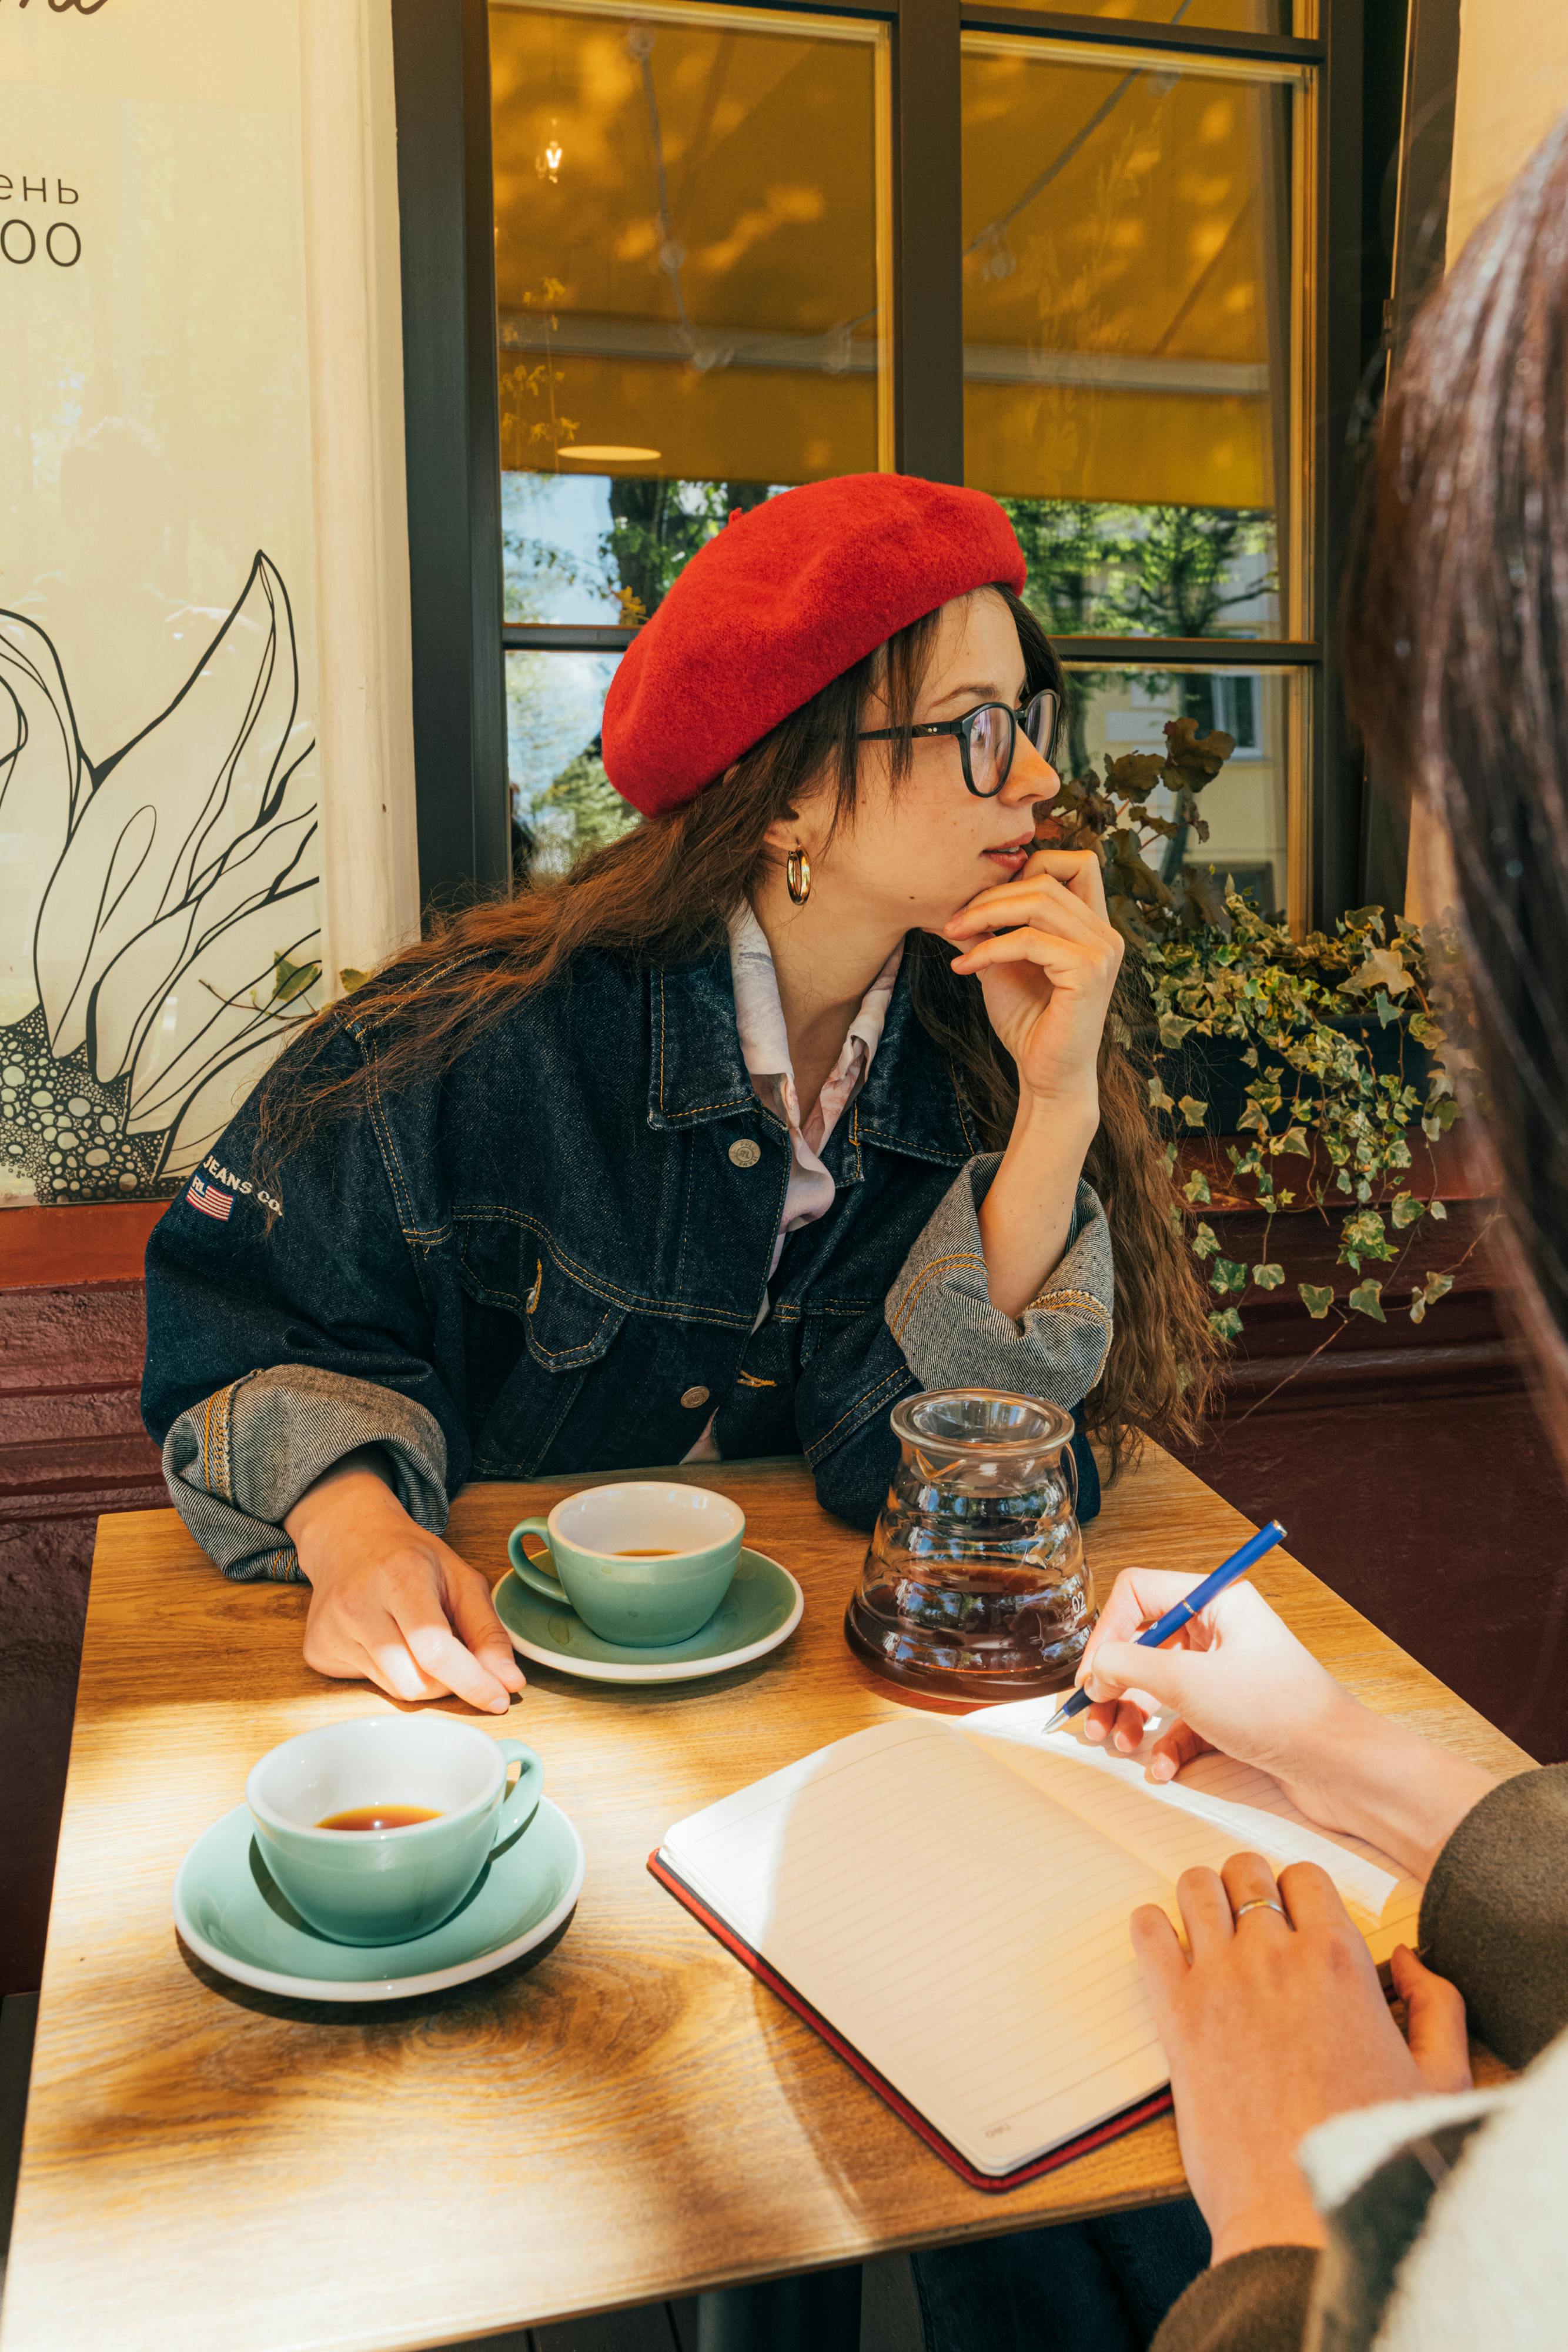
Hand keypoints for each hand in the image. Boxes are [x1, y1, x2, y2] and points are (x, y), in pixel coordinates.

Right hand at [285, 1455, 524, 1712]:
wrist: (348, 1539)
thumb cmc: (409, 1557)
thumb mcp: (460, 1578)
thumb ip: (488, 1632)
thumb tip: (509, 1682)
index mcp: (399, 1577)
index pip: (435, 1649)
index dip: (472, 1681)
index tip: (499, 1698)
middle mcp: (357, 1605)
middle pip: (416, 1681)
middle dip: (449, 1682)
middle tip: (456, 1656)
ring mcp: (332, 1630)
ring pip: (396, 1689)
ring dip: (422, 1680)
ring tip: (418, 1641)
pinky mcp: (318, 1651)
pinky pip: (370, 1686)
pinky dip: (393, 1675)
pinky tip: (388, 1641)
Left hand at [942, 848, 1122, 1116]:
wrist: (1046, 1077)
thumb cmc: (1029, 1023)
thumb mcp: (1003, 963)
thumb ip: (990, 929)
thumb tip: (951, 898)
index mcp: (1093, 925)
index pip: (1077, 861)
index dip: (1030, 867)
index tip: (987, 899)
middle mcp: (1105, 932)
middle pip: (1047, 876)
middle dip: (991, 893)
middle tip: (953, 920)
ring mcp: (1102, 950)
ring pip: (1038, 901)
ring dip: (985, 914)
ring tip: (953, 935)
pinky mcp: (1088, 972)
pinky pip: (1030, 940)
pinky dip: (990, 948)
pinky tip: (965, 967)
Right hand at [1077, 1567, 1497, 1878]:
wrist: (1338, 1767)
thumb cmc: (1279, 1712)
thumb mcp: (1188, 1682)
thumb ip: (1128, 1665)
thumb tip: (1094, 1669)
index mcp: (1216, 1601)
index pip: (1137, 1594)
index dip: (1107, 1634)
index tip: (1094, 1678)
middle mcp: (1221, 1629)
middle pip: (1143, 1643)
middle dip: (1114, 1684)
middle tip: (1095, 1719)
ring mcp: (1227, 1672)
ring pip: (1158, 1685)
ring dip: (1132, 1716)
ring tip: (1123, 1744)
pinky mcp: (1232, 1712)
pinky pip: (1181, 1720)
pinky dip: (1165, 1743)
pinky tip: (1162, 1768)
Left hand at [1134, 1853, 1471, 2261]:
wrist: (1302, 2215)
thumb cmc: (1370, 2155)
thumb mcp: (1439, 2080)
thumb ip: (1437, 2006)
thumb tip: (1410, 1961)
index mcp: (1339, 1962)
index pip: (1305, 1875)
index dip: (1299, 1892)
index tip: (1295, 1920)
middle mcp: (1275, 1956)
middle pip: (1245, 1869)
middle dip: (1248, 1887)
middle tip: (1249, 1924)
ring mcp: (1220, 1980)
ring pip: (1195, 1887)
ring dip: (1201, 1899)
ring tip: (1208, 1931)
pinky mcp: (1175, 2015)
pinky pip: (1147, 1932)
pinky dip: (1152, 1928)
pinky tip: (1167, 1951)